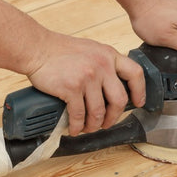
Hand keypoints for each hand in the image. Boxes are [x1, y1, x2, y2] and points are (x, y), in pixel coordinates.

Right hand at [26, 34, 145, 135]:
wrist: (37, 48)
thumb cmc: (60, 50)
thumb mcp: (91, 49)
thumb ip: (104, 63)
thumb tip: (112, 86)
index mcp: (109, 55)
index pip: (135, 73)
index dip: (139, 91)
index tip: (137, 102)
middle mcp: (102, 66)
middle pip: (119, 100)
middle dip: (113, 116)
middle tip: (106, 123)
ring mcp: (88, 77)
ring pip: (99, 111)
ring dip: (94, 125)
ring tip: (88, 128)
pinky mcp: (72, 88)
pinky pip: (79, 114)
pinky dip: (77, 126)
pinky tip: (74, 128)